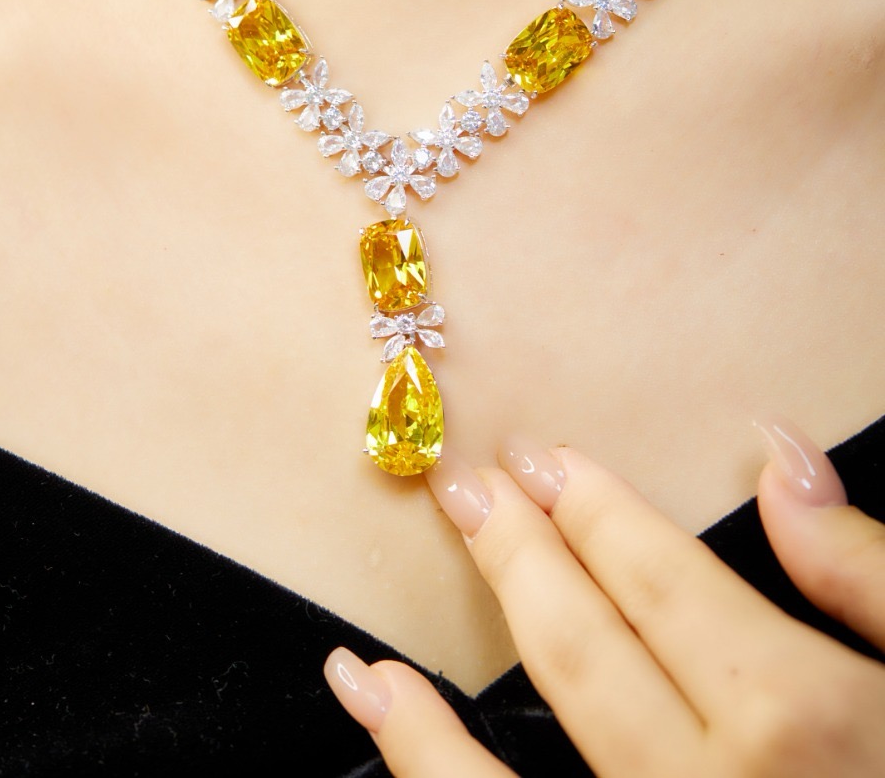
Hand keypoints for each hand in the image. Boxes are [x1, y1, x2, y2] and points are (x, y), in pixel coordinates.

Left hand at [323, 419, 884, 776]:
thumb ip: (867, 576)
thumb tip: (783, 460)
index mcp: (799, 718)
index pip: (660, 580)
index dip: (595, 509)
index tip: (545, 460)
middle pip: (579, 644)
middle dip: (515, 548)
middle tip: (465, 482)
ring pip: (509, 756)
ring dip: (453, 635)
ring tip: (409, 582)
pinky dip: (423, 763)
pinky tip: (372, 693)